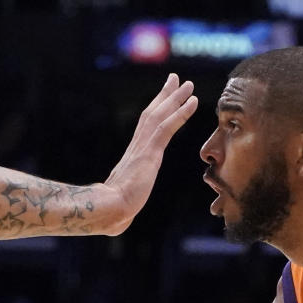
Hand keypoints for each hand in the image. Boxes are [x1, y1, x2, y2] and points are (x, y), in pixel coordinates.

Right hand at [99, 74, 197, 234]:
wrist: (108, 210)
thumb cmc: (113, 212)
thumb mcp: (125, 204)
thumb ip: (125, 205)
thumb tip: (119, 223)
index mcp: (134, 156)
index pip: (146, 128)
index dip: (156, 112)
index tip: (164, 99)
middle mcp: (138, 146)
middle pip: (152, 113)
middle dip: (164, 96)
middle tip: (175, 79)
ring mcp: (143, 147)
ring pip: (161, 114)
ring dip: (175, 97)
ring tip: (188, 84)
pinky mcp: (150, 151)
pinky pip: (168, 126)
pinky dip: (181, 111)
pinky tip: (193, 100)